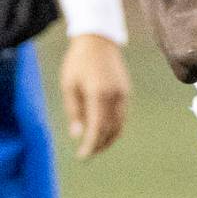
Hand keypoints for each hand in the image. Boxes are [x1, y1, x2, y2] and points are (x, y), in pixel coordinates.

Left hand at [59, 34, 130, 158]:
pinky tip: (104, 130)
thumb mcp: (69, 86)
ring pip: (120, 123)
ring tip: (96, 146)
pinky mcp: (126, 91)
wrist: (98, 41)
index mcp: (99, 94)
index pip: (98, 127)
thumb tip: (77, 134)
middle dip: (100, 144)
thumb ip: (74, 111)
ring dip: (109, 138)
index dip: (91, 145)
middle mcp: (115, 96)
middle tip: (87, 154)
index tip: (82, 156)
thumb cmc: (78, 62)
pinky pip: (122, 115)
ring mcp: (124, 93)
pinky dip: (114, 127)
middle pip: (111, 129)